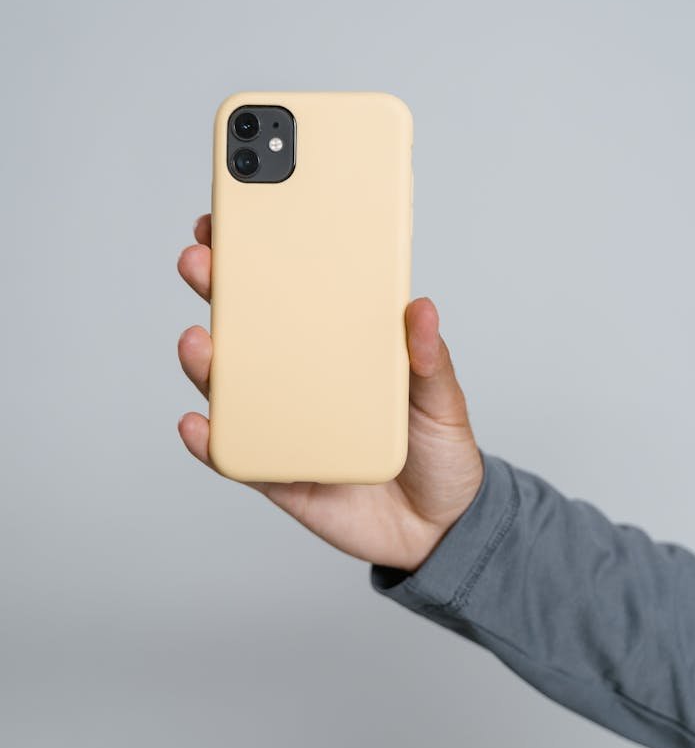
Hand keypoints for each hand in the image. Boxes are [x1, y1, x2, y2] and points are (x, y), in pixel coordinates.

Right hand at [178, 215, 483, 572]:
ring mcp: (284, 422)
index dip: (263, 255)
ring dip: (206, 362)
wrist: (439, 529)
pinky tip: (197, 423)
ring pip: (232, 386)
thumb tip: (421, 309)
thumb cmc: (437, 451)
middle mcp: (302, 378)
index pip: (295, 292)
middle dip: (219, 290)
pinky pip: (235, 454)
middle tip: (201, 262)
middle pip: (250, 328)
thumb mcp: (443, 399)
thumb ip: (429, 359)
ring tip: (199, 342)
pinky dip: (209, 440)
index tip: (238, 218)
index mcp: (340, 347)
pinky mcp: (277, 473)